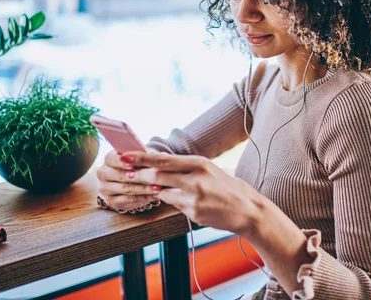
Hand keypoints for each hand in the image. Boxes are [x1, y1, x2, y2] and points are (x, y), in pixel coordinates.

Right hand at [96, 147, 160, 210]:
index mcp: (109, 159)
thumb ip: (143, 155)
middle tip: (151, 179)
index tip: (133, 165)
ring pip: (125, 189)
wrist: (140, 177)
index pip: (111, 159)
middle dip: (136, 177)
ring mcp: (105, 188)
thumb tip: (147, 156)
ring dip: (143, 189)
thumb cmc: (141, 163)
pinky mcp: (111, 201)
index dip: (122, 162)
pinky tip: (154, 196)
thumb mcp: (143, 156)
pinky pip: (127, 200)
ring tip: (158, 188)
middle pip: (117, 175)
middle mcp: (103, 173)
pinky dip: (142, 198)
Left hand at [121, 151, 263, 234]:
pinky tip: (190, 202)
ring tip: (168, 190)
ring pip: (164, 193)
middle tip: (129, 174)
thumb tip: (157, 163)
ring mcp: (194, 197)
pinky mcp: (194, 213)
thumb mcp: (207, 169)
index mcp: (199, 163)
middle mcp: (196, 179)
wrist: (245, 208)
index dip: (141, 158)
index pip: (164, 159)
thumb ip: (185, 167)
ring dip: (160, 192)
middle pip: (158, 176)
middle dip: (141, 175)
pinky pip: (175, 206)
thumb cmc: (224, 186)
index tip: (125, 156)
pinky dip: (176, 203)